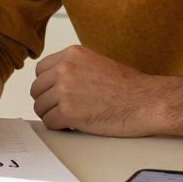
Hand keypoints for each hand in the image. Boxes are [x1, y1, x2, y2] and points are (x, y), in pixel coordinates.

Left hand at [30, 45, 168, 135]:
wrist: (146, 101)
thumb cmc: (129, 86)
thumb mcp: (96, 62)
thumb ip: (73, 67)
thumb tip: (54, 81)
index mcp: (71, 54)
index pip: (40, 70)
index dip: (48, 84)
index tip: (56, 93)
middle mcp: (64, 69)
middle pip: (37, 89)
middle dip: (47, 100)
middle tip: (62, 108)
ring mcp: (64, 90)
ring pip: (40, 107)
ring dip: (52, 115)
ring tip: (69, 118)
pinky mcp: (68, 112)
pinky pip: (49, 123)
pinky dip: (59, 127)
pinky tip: (73, 125)